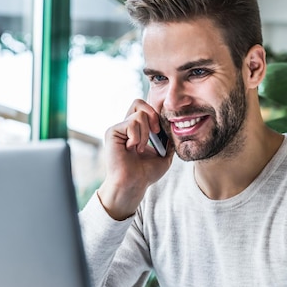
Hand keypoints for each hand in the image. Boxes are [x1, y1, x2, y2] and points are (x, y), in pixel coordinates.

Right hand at [98, 99, 173, 219]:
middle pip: (138, 102)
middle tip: (155, 133)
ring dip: (145, 134)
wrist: (134, 184)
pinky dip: (137, 137)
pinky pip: (131, 123)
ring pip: (139, 115)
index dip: (156, 115)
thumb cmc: (146, 174)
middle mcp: (126, 127)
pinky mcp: (112, 132)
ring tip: (139, 148)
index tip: (160, 132)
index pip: (145, 109)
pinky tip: (132, 148)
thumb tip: (174, 128)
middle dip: (152, 115)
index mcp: (136, 130)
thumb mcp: (164, 156)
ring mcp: (118, 129)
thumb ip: (168, 142)